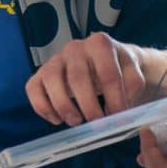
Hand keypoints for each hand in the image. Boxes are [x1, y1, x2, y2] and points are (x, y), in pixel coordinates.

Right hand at [27, 35, 157, 126]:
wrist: (106, 60)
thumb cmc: (119, 69)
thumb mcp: (133, 73)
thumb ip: (133, 86)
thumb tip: (121, 108)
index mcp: (100, 43)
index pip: (108, 74)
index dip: (115, 100)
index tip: (118, 118)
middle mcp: (75, 47)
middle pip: (78, 78)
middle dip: (89, 107)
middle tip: (98, 124)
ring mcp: (56, 59)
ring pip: (52, 80)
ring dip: (64, 106)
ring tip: (76, 121)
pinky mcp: (41, 73)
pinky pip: (33, 88)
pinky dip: (43, 107)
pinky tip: (57, 119)